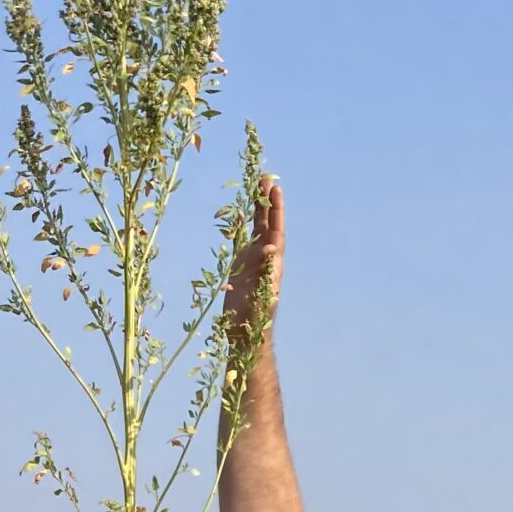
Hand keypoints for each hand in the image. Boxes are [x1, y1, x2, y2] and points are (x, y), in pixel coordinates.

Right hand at [224, 178, 282, 329]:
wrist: (245, 334)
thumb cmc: (257, 318)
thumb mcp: (263, 292)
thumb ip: (266, 269)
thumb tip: (270, 246)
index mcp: (273, 262)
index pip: (276, 230)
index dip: (276, 210)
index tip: (275, 189)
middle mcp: (264, 257)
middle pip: (266, 223)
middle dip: (266, 202)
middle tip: (265, 177)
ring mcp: (251, 261)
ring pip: (254, 229)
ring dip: (254, 210)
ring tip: (254, 187)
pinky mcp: (238, 267)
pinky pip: (238, 241)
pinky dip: (237, 227)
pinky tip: (236, 214)